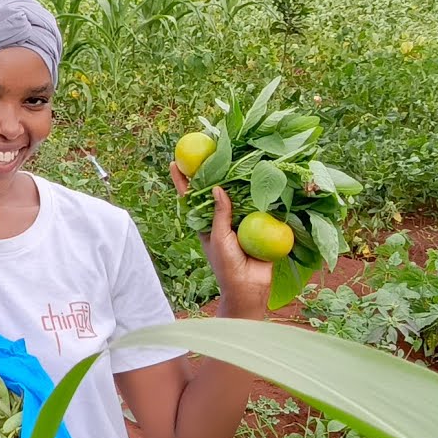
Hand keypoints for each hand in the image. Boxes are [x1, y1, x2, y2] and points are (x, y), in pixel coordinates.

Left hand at [170, 161, 271, 316]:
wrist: (250, 287)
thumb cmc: (227, 265)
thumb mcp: (218, 238)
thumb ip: (219, 214)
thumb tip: (216, 188)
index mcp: (206, 223)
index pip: (191, 198)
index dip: (183, 181)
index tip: (174, 162)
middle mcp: (223, 219)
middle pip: (216, 191)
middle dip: (212, 172)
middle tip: (209, 149)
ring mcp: (241, 221)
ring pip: (238, 195)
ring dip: (238, 179)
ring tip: (234, 155)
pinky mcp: (260, 224)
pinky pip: (260, 206)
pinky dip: (260, 193)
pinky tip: (262, 176)